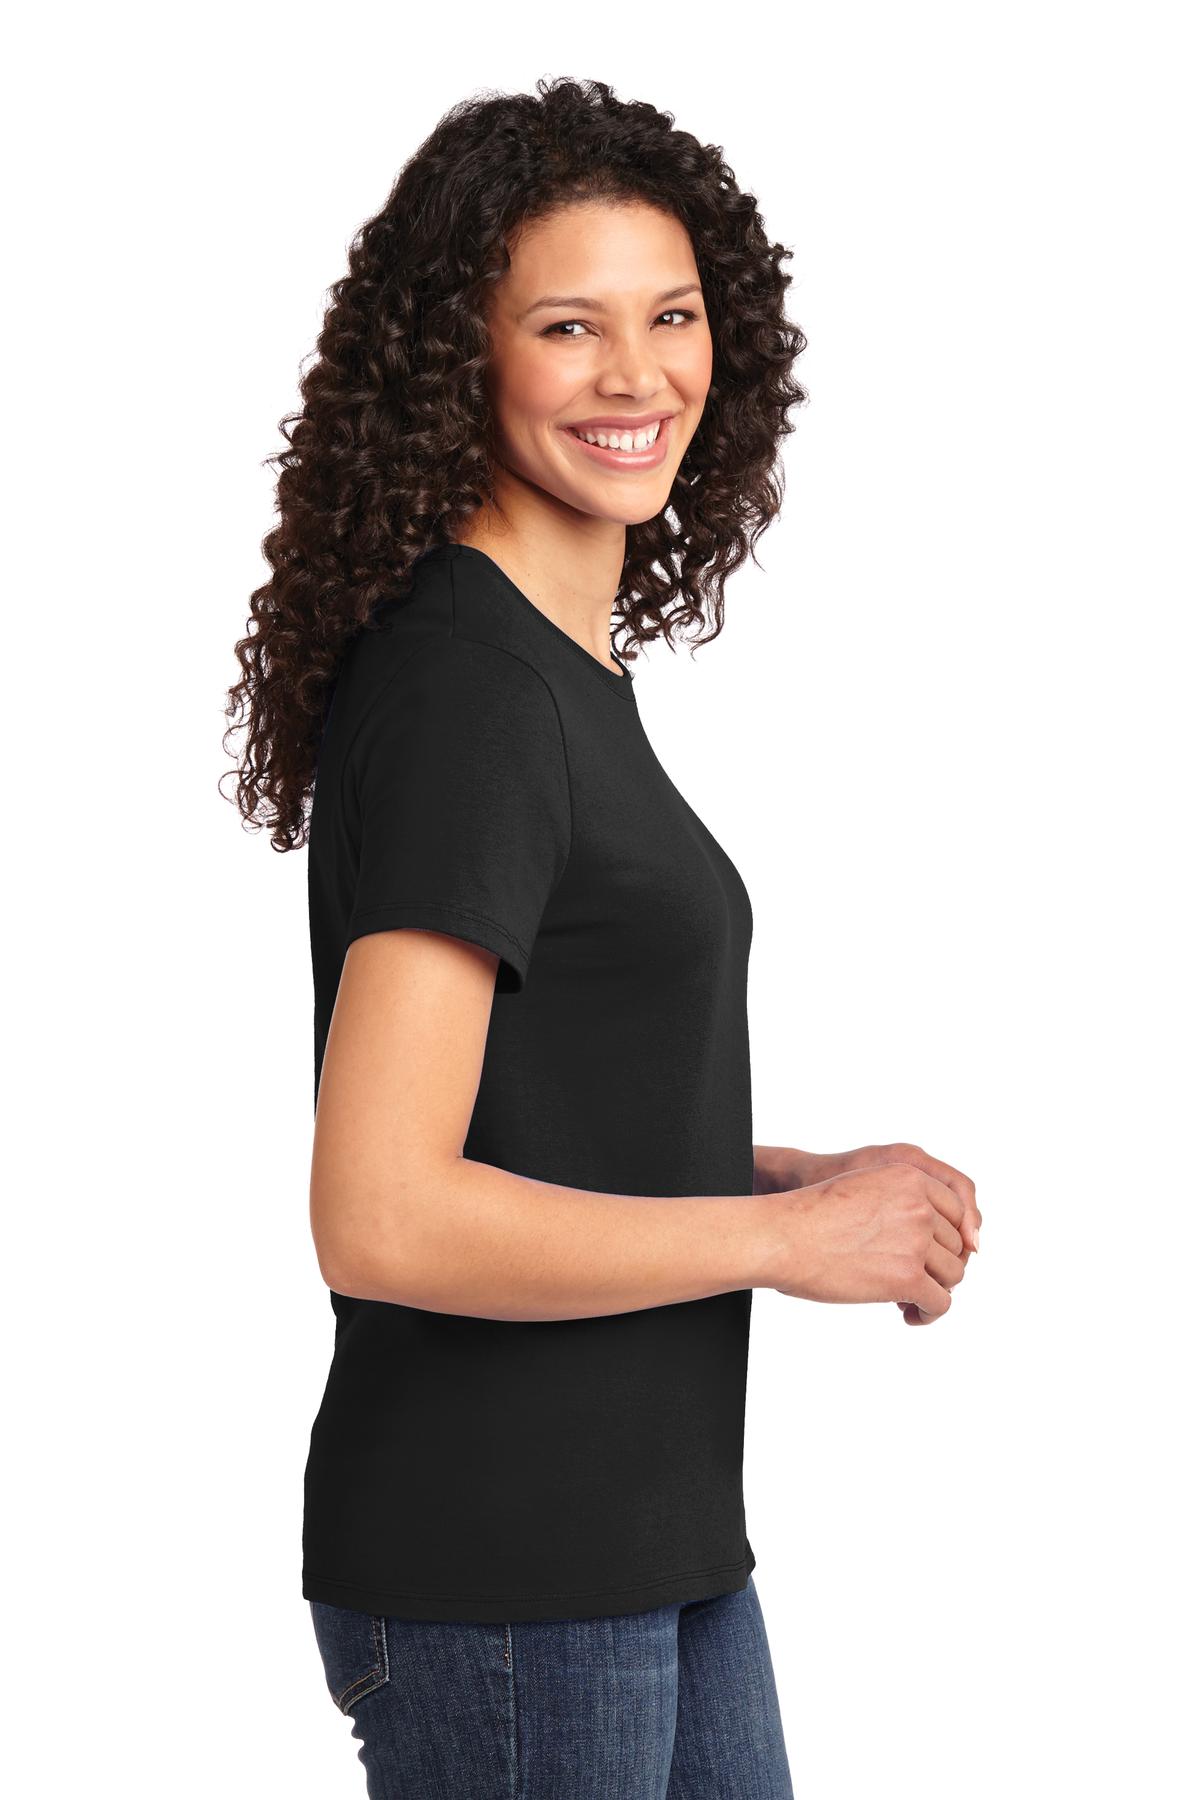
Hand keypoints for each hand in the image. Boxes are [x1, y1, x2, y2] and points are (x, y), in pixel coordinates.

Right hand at [767, 1157, 973, 1323]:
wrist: (782, 1237)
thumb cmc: (809, 1217)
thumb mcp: (863, 1188)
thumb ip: (899, 1203)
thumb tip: (927, 1247)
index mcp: (910, 1176)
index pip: (957, 1211)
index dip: (946, 1238)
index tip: (930, 1255)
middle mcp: (919, 1206)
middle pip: (955, 1245)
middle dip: (937, 1265)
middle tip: (911, 1280)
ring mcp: (916, 1241)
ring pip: (953, 1275)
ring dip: (935, 1290)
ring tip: (909, 1301)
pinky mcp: (907, 1277)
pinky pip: (940, 1303)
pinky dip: (929, 1314)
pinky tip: (910, 1315)